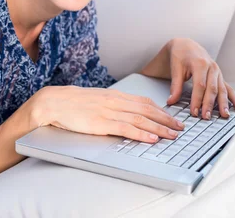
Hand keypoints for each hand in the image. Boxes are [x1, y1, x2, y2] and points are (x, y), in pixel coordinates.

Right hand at [31, 86, 185, 143]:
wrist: (54, 102)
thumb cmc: (73, 103)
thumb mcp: (97, 100)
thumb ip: (113, 105)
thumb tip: (127, 112)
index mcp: (115, 95)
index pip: (144, 102)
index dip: (161, 110)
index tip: (173, 117)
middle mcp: (116, 101)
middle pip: (148, 110)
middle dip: (167, 119)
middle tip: (180, 128)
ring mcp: (109, 112)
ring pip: (141, 119)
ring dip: (160, 128)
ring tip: (172, 135)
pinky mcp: (102, 123)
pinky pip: (126, 129)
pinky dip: (141, 134)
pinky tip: (151, 138)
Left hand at [165, 38, 234, 119]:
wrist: (187, 45)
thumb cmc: (181, 55)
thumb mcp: (175, 68)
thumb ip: (175, 86)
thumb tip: (171, 101)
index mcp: (200, 64)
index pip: (200, 85)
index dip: (197, 100)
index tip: (194, 112)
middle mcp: (212, 67)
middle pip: (212, 89)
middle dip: (209, 104)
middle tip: (206, 117)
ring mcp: (218, 72)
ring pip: (221, 89)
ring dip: (223, 103)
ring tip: (224, 115)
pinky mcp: (220, 76)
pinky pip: (228, 87)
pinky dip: (233, 97)